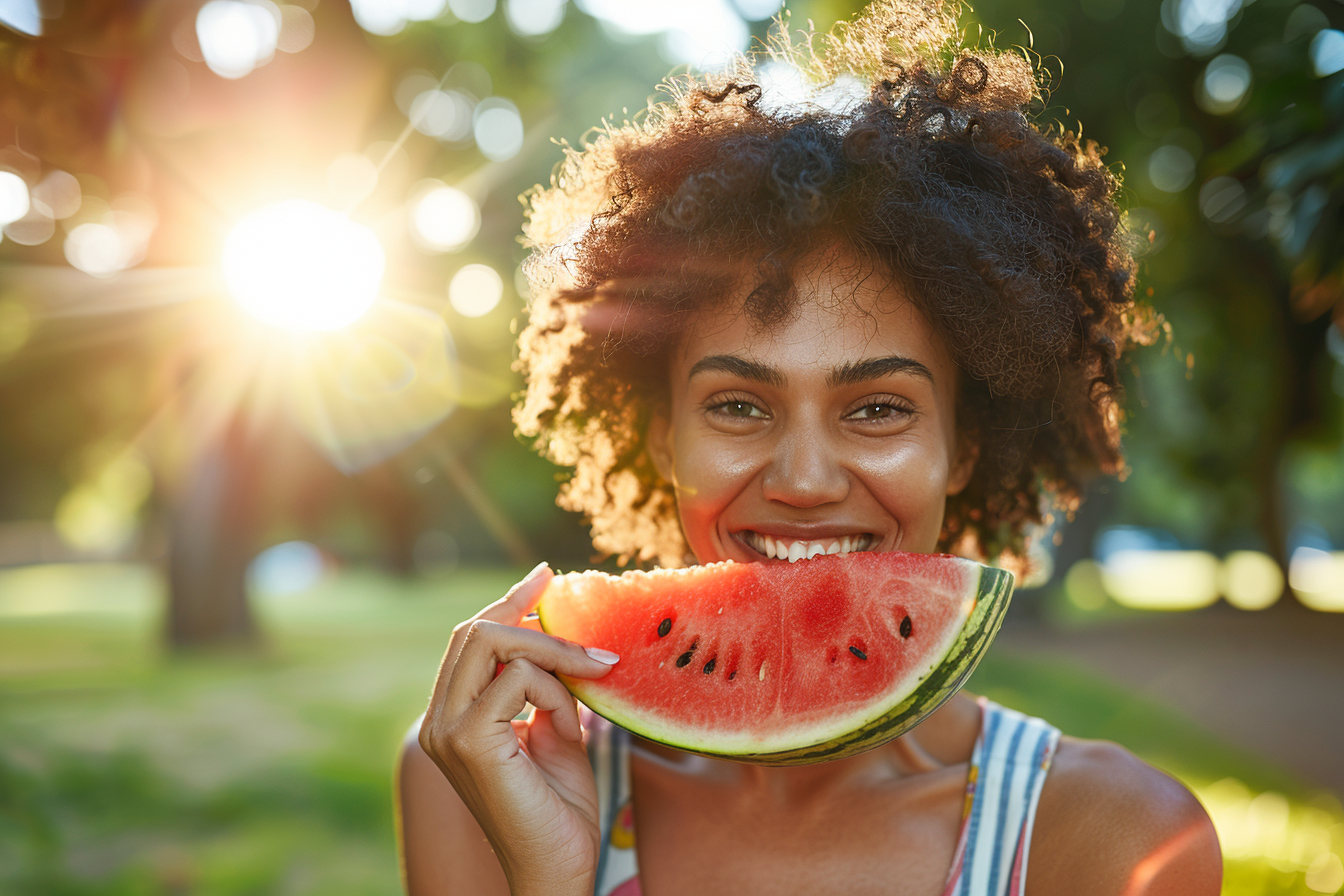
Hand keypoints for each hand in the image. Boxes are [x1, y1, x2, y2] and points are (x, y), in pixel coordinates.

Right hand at [418, 563, 617, 895]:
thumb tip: (562, 634)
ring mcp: (447, 730)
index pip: (470, 639)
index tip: (546, 575)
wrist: (558, 866)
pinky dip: (556, 693)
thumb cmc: (560, 807)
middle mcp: (441, 720)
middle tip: (574, 612)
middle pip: (473, 630)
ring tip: (592, 675)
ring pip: (492, 642)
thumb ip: (550, 687)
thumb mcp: (557, 730)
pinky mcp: (469, 740)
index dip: (508, 602)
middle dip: (529, 615)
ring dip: (553, 653)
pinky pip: (518, 679)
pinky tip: (573, 726)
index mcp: (455, 716)